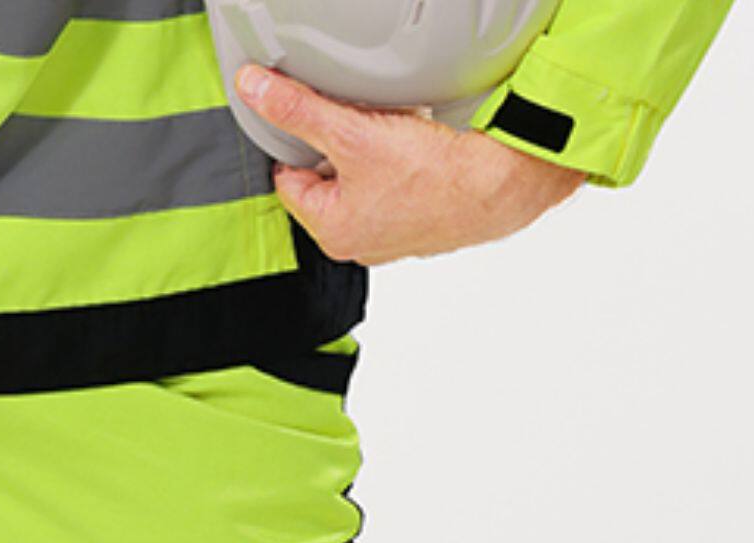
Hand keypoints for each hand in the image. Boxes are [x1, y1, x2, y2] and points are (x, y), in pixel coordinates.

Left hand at [234, 65, 585, 265]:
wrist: (500, 186)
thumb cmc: (431, 175)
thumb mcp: (351, 133)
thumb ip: (297, 110)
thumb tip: (253, 89)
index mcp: (330, 231)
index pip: (289, 178)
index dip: (300, 143)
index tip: (317, 121)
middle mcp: (357, 243)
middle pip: (325, 181)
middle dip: (337, 148)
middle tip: (360, 125)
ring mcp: (390, 238)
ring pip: (361, 183)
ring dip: (369, 156)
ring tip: (390, 137)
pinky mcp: (420, 225)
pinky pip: (394, 189)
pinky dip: (398, 168)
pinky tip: (415, 152)